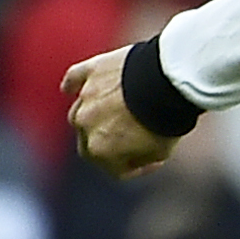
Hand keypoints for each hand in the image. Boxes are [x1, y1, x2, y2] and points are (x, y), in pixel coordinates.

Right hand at [65, 48, 174, 179]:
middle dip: (109, 143)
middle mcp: (85, 125)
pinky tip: (71, 88)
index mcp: (100, 150)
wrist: (168, 79)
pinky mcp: (90, 71)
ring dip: (95, 115)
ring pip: (81, 112)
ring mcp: (85, 96)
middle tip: (130, 137)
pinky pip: (74, 79)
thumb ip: (142, 158)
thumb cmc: (166, 117)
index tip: (151, 158)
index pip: (113, 167)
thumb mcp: (160, 152)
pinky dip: (75, 84)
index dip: (135, 166)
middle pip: (91, 141)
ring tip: (115, 112)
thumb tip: (138, 157)